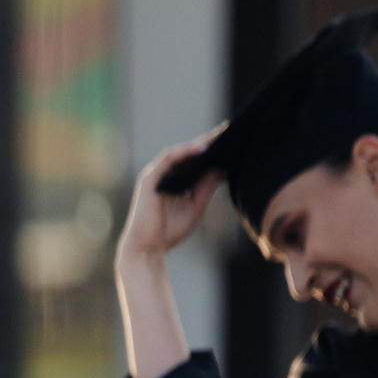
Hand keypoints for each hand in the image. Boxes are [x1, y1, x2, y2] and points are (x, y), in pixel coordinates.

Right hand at [118, 128, 227, 264]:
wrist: (148, 248)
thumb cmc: (170, 230)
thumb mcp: (196, 204)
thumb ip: (207, 185)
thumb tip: (224, 168)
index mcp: (175, 182)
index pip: (194, 160)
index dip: (211, 150)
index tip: (230, 139)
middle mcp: (164, 176)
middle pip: (187, 153)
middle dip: (207, 141)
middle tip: (227, 129)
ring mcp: (155, 176)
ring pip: (178, 153)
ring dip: (198, 143)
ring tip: (218, 136)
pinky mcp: (149, 179)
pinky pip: (167, 159)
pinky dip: (184, 152)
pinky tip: (201, 149)